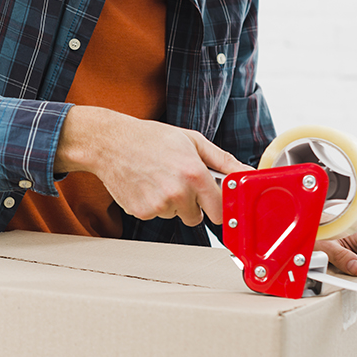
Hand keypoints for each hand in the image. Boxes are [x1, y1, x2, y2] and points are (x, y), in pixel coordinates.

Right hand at [56, 107, 251, 226]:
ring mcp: (158, 205)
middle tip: (179, 181)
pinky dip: (153, 204)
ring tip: (158, 179)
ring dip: (171, 203)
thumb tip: (246, 173)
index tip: (214, 200)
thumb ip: (223, 160)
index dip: (217, 205)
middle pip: (197, 217)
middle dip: (192, 204)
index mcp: (194, 174)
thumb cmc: (150, 139)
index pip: (220, 209)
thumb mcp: (192, 141)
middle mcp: (177, 193)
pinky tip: (146, 185)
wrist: (110, 143)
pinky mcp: (142, 212)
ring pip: (175, 215)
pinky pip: (157, 215)